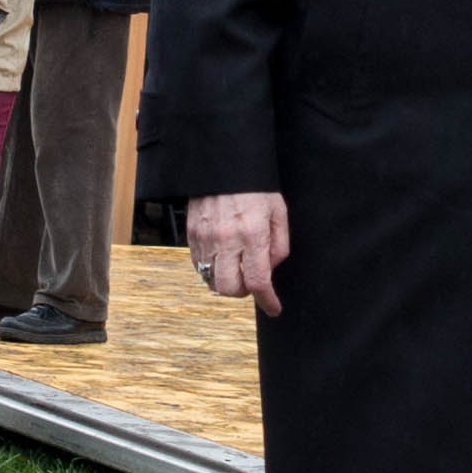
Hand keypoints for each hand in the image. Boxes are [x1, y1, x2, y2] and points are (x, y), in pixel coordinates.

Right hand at [189, 189, 291, 314]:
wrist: (223, 164)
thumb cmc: (255, 187)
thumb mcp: (278, 212)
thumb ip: (279, 244)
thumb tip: (272, 268)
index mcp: (253, 235)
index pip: (259, 281)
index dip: (267, 301)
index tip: (273, 308)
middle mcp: (227, 240)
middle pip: (230, 289)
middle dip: (243, 292)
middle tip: (251, 281)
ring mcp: (206, 239)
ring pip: (211, 280)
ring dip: (225, 282)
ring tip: (236, 268)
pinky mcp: (192, 234)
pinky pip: (198, 265)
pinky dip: (210, 269)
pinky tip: (221, 258)